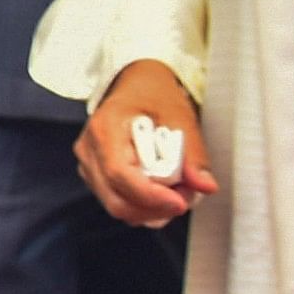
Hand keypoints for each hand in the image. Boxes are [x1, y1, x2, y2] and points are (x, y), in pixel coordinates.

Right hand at [74, 60, 215, 228]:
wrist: (136, 84)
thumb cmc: (152, 93)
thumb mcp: (179, 115)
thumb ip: (192, 153)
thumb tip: (205, 186)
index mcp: (105, 128)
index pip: (119, 174)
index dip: (151, 196)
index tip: (180, 201)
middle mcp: (89, 149)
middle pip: (116, 200)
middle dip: (155, 208)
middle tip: (187, 197)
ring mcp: (88, 164)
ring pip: (117, 206)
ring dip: (151, 209)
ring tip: (178, 191)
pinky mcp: (95, 175)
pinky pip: (118, 202)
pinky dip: (143, 206)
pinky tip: (162, 192)